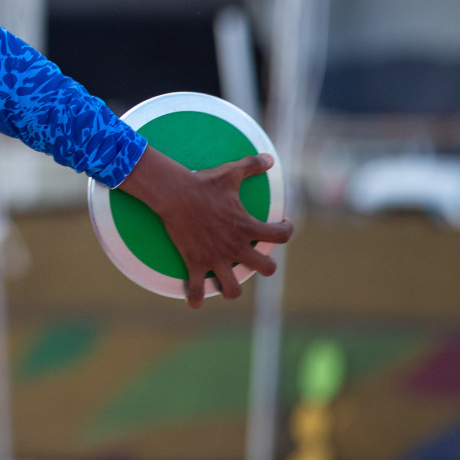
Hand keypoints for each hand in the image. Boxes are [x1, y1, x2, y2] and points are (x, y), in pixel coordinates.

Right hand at [117, 148, 293, 308]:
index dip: (286, 230)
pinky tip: (195, 302)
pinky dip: (195, 298)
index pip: (281, 235)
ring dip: (232, 289)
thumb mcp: (230, 172)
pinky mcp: (195, 262)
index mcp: (247, 226)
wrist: (173, 193)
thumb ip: (251, 165)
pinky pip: (196, 289)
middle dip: (265, 266)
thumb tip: (269, 158)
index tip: (282, 225)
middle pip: (266, 269)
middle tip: (256, 258)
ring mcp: (215, 258)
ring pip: (233, 289)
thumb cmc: (202, 182)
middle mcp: (235, 246)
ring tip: (229, 283)